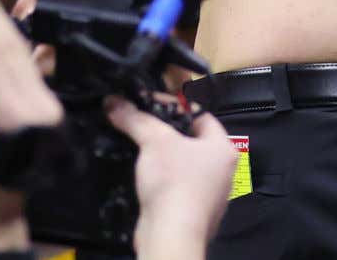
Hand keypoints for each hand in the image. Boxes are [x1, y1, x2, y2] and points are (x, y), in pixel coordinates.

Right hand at [107, 98, 239, 254]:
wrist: (172, 234)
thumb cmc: (174, 182)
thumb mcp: (154, 141)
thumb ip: (136, 119)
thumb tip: (113, 101)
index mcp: (223, 148)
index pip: (202, 116)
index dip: (177, 107)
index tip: (151, 105)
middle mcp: (222, 170)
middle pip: (191, 141)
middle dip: (166, 133)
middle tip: (142, 126)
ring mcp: (208, 193)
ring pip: (182, 166)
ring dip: (161, 158)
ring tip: (138, 149)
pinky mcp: (191, 211)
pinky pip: (174, 188)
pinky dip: (160, 181)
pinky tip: (142, 177)